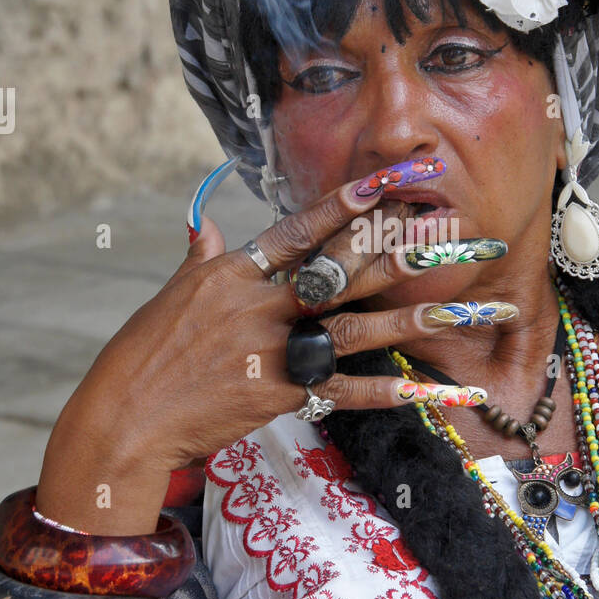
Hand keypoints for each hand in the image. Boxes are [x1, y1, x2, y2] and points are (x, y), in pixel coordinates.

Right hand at [55, 160, 515, 475]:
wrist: (125, 420)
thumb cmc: (143, 355)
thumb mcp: (171, 297)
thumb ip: (200, 259)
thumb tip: (205, 226)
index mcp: (235, 271)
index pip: (302, 227)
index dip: (350, 201)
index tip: (395, 178)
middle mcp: (262, 304)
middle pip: (348, 270)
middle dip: (408, 251)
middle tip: (462, 234)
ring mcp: (275, 349)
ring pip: (363, 327)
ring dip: (423, 318)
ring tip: (474, 308)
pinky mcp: (282, 395)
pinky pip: (349, 391)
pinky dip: (395, 391)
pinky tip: (438, 391)